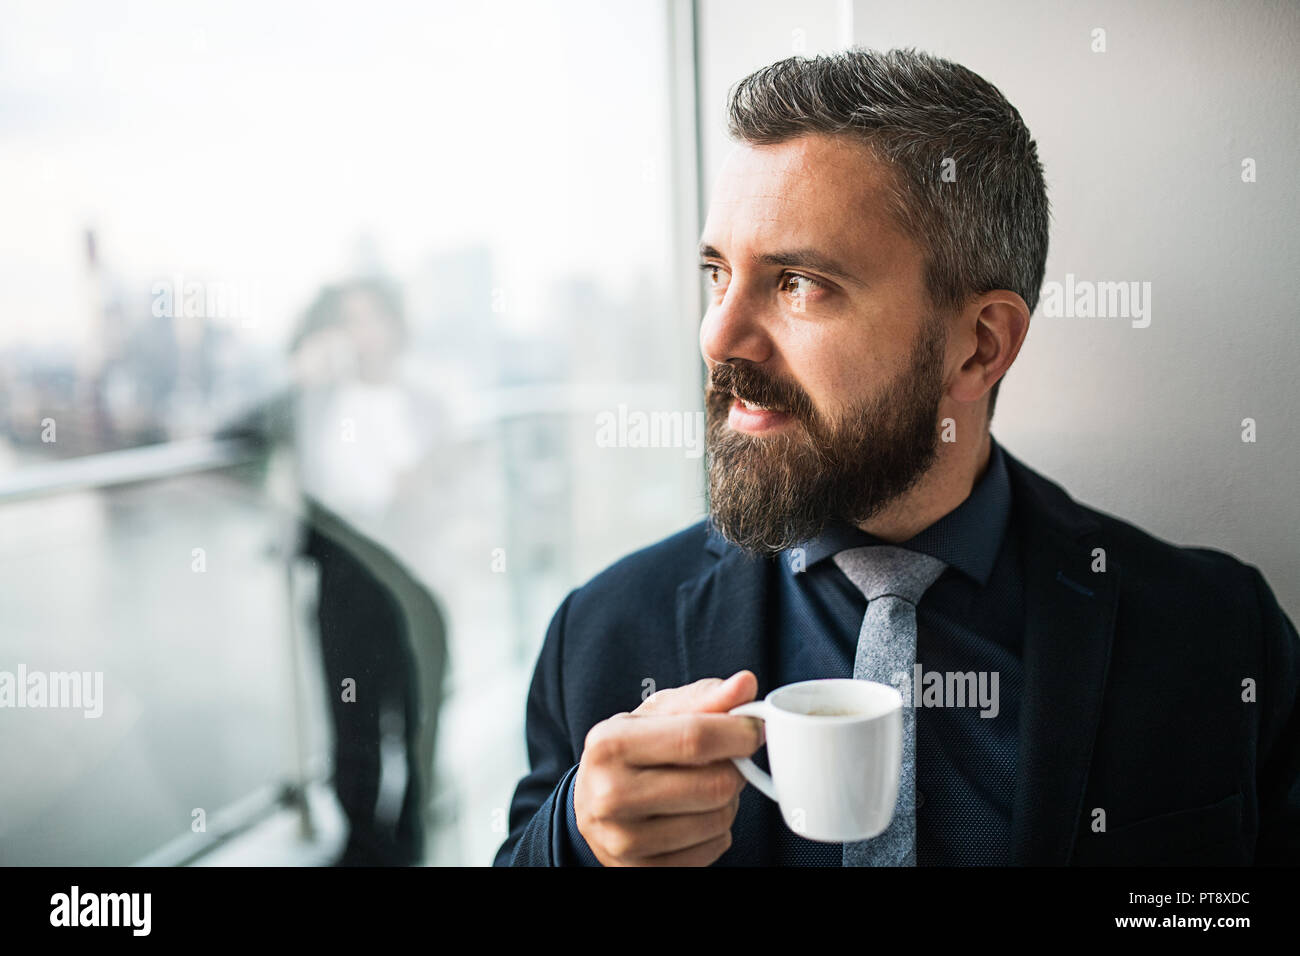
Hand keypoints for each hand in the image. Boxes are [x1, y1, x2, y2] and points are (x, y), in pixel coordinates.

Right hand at [574, 670, 763, 865]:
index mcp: (610, 745)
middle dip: (734, 768)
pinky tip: (695, 815)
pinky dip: (717, 831)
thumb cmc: (629, 752)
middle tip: (727, 760)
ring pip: (719, 820)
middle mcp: (611, 796)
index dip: (738, 733)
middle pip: (714, 784)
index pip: (695, 738)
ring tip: (704, 787)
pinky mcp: (645, 872)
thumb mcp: (655, 715)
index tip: (755, 729)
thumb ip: (703, 698)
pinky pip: (714, 848)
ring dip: (727, 801)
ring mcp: (625, 841)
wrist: (589, 806)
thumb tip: (746, 684)